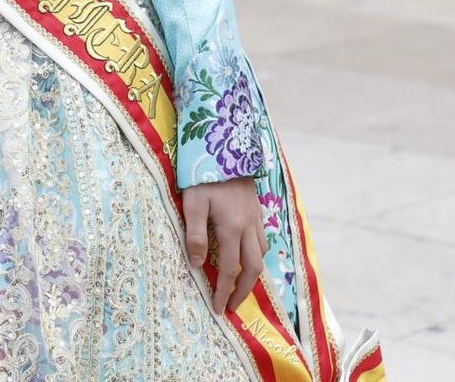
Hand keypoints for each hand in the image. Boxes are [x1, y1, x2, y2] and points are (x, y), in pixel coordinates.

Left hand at [182, 176, 264, 316]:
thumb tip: (196, 264)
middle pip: (253, 268)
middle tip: (232, 304)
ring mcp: (255, 217)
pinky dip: (256, 253)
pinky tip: (246, 253)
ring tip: (240, 283)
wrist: (226, 146)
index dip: (224, 291)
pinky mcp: (257, 209)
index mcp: (231, 228)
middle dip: (244, 290)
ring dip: (252, 272)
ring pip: (260, 253)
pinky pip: (262, 238)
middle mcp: (248, 227)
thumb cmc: (204, 174)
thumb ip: (194, 234)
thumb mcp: (192, 203)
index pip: (229, 269)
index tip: (219, 308)